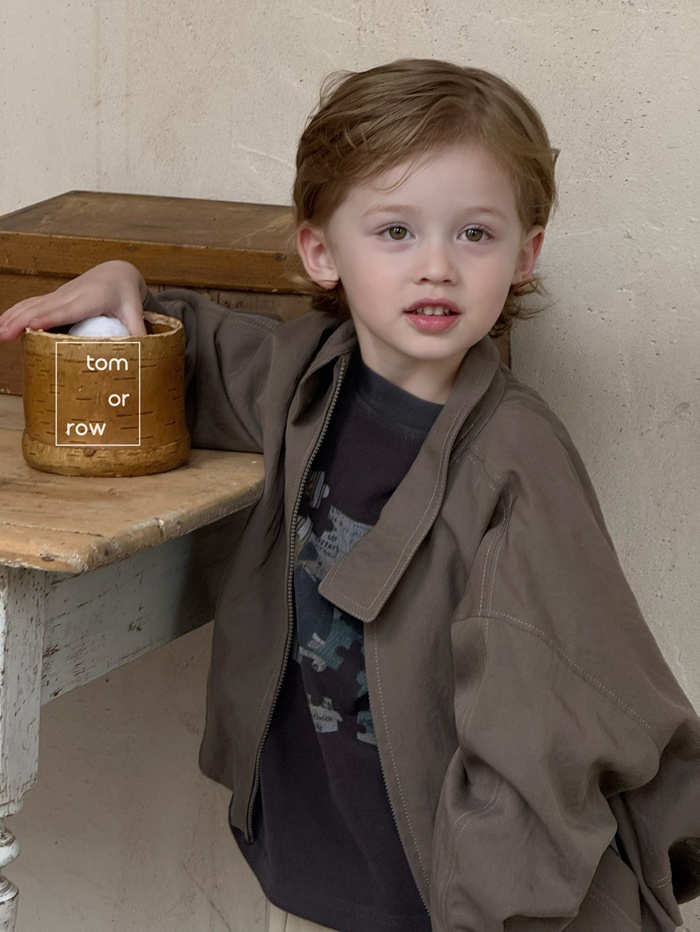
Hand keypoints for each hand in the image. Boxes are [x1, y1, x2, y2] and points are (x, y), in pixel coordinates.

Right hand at [0, 260, 147, 340]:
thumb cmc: (126, 295)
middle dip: (21, 320)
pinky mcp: (55, 298)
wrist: (117, 272)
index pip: (66, 310)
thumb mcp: (136, 312)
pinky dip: (16, 312)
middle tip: (3, 335)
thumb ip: (139, 331)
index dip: (48, 317)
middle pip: (42, 307)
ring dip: (13, 317)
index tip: (32, 326)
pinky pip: (32, 304)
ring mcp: (60, 295)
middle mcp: (71, 295)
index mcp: (90, 299)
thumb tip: (146, 353)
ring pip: (32, 304)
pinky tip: (3, 324)